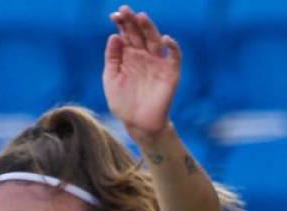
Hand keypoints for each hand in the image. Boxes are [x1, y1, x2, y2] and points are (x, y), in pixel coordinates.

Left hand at [103, 7, 181, 142]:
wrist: (137, 123)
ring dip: (150, 28)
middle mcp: (144, 55)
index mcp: (129, 55)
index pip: (126, 34)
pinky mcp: (170, 72)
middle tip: (125, 10)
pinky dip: (172, 47)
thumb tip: (114, 36)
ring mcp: (158, 62)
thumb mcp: (112, 78)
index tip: (114, 15)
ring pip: (155, 40)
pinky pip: (174, 56)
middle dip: (133, 22)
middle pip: (139, 34)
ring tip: (141, 17)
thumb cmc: (123, 102)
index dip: (121, 23)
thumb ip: (112, 58)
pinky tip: (165, 39)